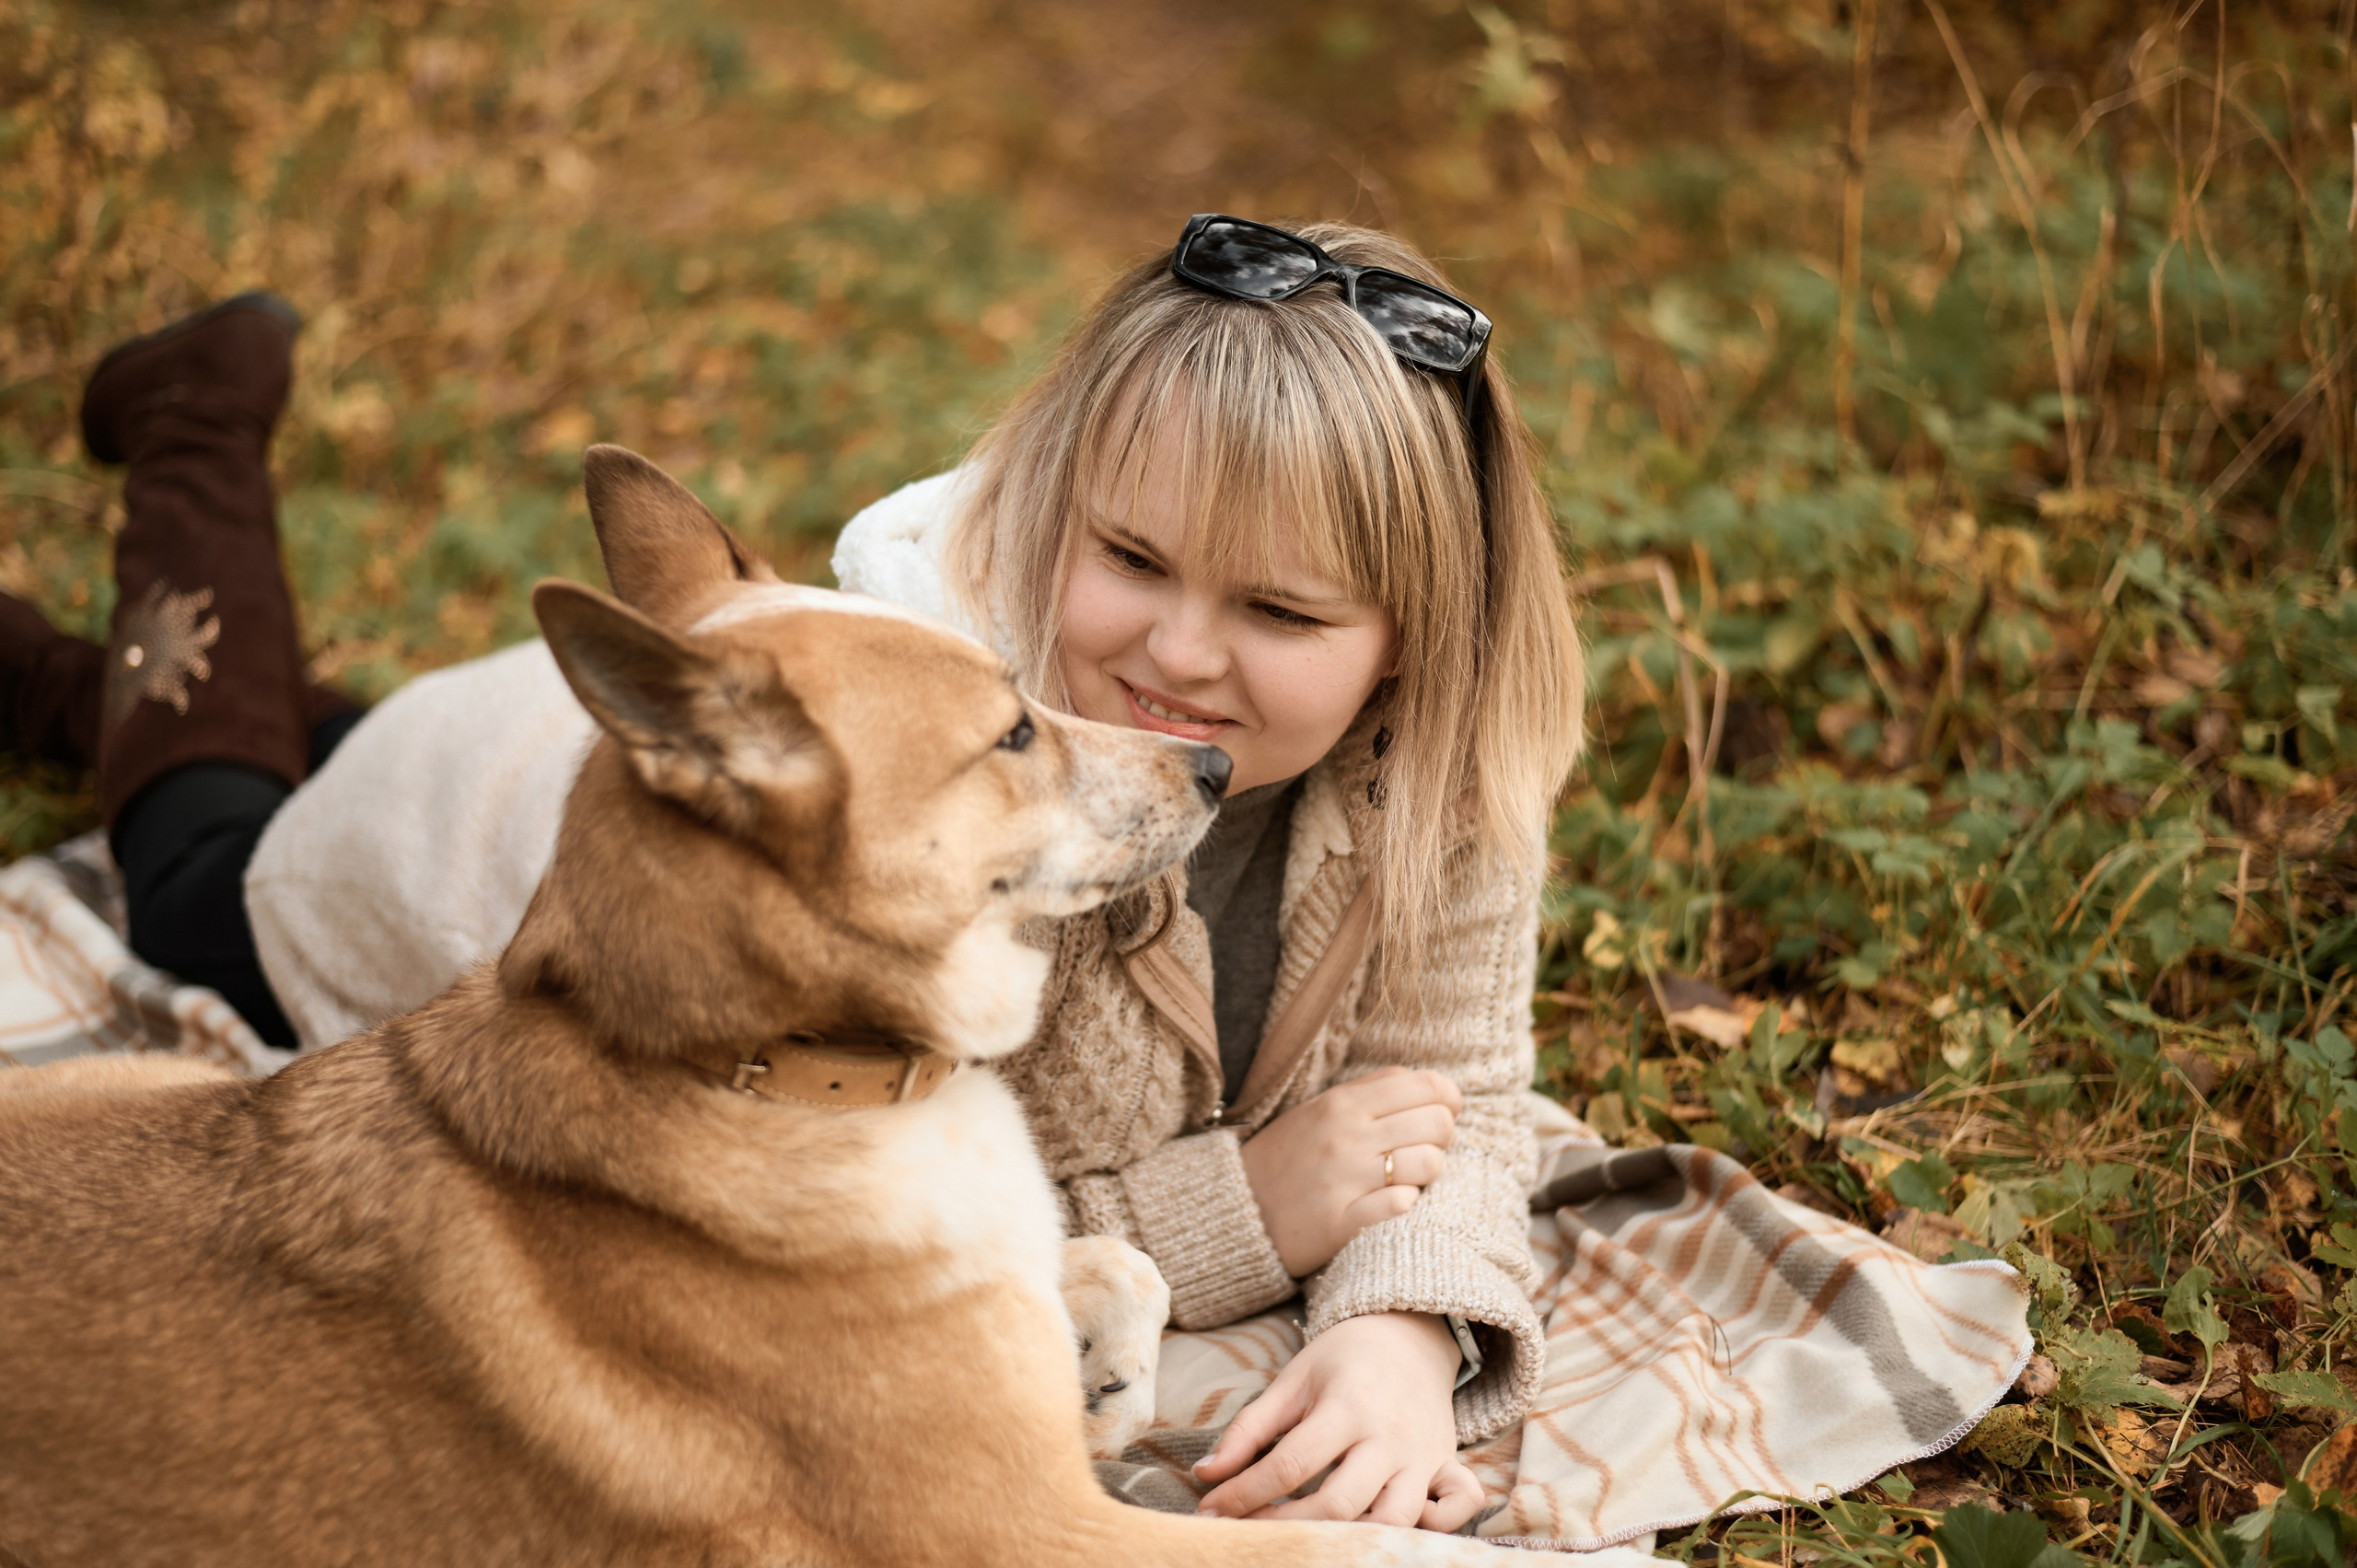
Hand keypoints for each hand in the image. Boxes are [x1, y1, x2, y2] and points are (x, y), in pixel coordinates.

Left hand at [1192, 1311, 1480, 1530]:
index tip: (1211, 1511)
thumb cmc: (1342, 1359)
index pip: (1290, 1465)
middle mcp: (1389, 1436)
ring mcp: (1423, 1455)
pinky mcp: (1447, 1465)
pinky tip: (1386, 1529)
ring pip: (1394, 1519)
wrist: (1408, 1333)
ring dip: (1349, 1539)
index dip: (1244, 1494)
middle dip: (1286, 1527)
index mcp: (1347, 1406)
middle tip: (1247, 1534)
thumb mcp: (1293, 1381)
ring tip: (1306, 1541)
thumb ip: (1250, 1427)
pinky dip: (1431, 1529)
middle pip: (1339, 1502)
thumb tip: (1205, 1474)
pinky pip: (1457, 1509)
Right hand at [1238, 1066, 1460, 1276]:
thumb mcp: (1320, 1109)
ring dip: (1427, 1173)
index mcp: (1343, 1103)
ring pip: (1429, 1165)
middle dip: (1442, 1137)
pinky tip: (1392, 1202)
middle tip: (1422, 1148)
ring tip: (1406, 1177)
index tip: (1443, 1112)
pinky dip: (1406, 1203)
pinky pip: (1401, 1206)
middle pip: (1437, 1124)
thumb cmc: (1286, 1156)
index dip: (1448, 1099)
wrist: (1233, 1209)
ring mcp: (1345, 1181)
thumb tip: (1431, 1084)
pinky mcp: (1342, 1223)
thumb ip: (1372, 1089)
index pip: (1427, 1086)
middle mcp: (1347, 1137)